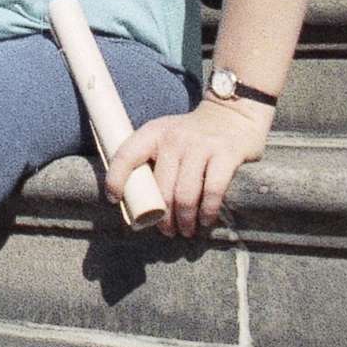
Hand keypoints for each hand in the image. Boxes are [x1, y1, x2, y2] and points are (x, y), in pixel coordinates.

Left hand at [106, 98, 270, 240]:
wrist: (232, 115)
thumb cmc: (192, 136)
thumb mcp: (166, 136)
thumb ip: (152, 160)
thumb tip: (134, 200)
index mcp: (153, 133)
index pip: (126, 155)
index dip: (116, 179)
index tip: (114, 200)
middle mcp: (174, 138)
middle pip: (161, 188)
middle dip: (162, 217)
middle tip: (166, 231)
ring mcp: (200, 146)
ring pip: (185, 195)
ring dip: (184, 220)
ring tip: (186, 231)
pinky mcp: (225, 154)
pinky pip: (212, 191)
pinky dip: (207, 212)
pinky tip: (205, 221)